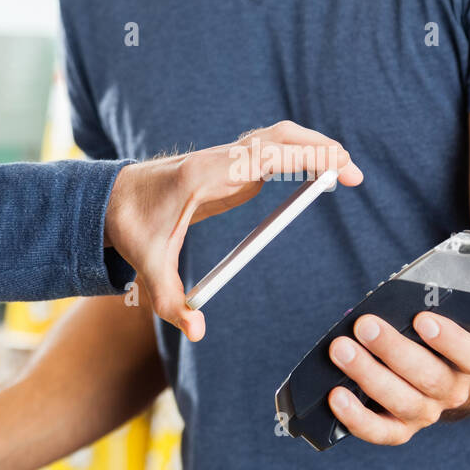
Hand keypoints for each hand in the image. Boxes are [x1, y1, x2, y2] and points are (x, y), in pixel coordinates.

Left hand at [104, 120, 362, 340]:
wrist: (115, 199)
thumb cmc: (134, 228)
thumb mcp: (148, 267)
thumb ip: (171, 302)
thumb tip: (197, 332)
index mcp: (206, 175)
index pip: (263, 156)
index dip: (303, 158)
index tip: (335, 169)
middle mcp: (221, 158)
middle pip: (280, 137)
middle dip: (320, 149)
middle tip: (354, 176)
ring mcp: (228, 157)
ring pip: (279, 137)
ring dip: (314, 147)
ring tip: (345, 173)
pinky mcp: (233, 163)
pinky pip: (274, 149)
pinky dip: (301, 154)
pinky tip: (320, 172)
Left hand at [326, 311, 469, 444]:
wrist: (425, 375)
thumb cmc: (423, 338)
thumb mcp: (431, 321)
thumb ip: (415, 314)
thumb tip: (379, 313)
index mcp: (469, 363)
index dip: (449, 339)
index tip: (422, 319)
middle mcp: (452, 391)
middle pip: (429, 377)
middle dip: (392, 349)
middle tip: (365, 325)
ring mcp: (426, 413)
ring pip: (402, 401)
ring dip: (368, 374)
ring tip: (342, 350)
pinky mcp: (400, 430)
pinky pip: (379, 431)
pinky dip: (356, 416)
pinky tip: (336, 396)